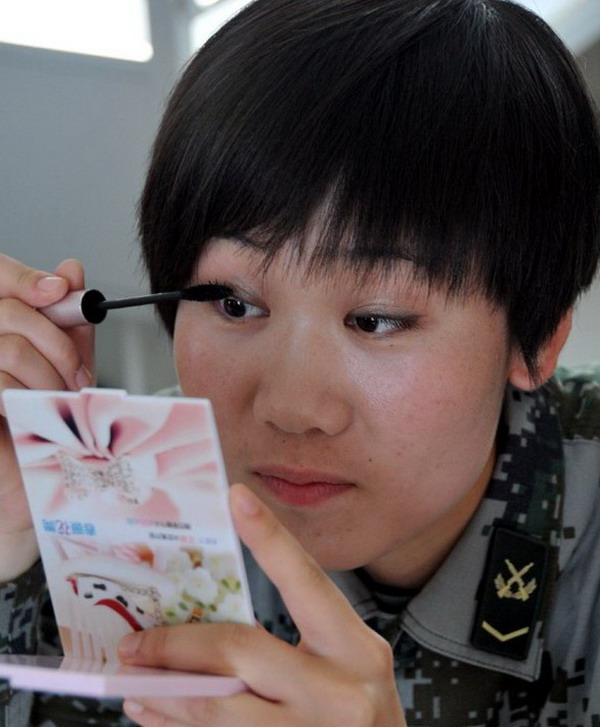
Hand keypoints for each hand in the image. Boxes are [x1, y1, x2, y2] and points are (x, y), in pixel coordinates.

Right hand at [0, 254, 93, 576]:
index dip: (26, 278)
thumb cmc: (41, 428)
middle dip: (58, 345)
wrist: (24, 488)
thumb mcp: (65, 367)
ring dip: (49, 377)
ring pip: (10, 345)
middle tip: (78, 378)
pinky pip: (2, 382)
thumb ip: (66, 323)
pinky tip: (32, 415)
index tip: (60, 291)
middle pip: (13, 311)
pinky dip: (29, 399)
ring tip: (56, 403)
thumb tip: (70, 270)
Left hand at [119, 483, 405, 725]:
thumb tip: (211, 618)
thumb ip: (294, 642)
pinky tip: (158, 717)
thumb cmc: (360, 715)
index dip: (270, 538)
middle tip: (137, 643)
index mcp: (356, 650)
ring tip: (134, 682)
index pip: (306, 582)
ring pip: (218, 708)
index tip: (237, 498)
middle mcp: (339, 691)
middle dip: (177, 645)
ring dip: (165, 693)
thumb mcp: (344, 666)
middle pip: (241, 651)